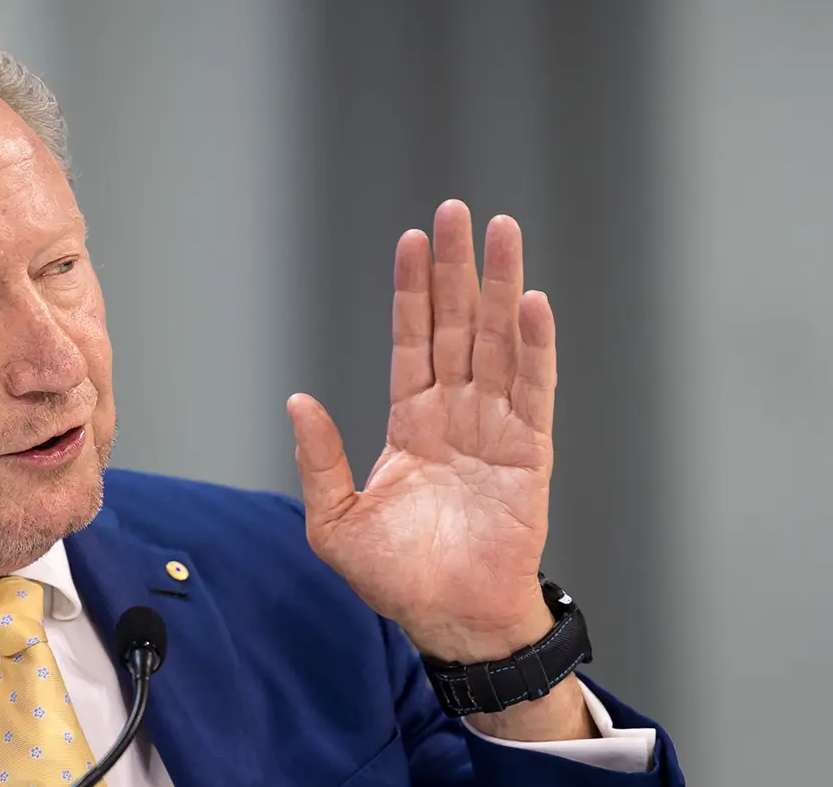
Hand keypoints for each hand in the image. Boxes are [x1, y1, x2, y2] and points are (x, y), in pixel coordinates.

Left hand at [288, 200, 557, 662]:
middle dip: (456, 268)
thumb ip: (320, 459)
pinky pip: (533, 389)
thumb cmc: (399, 579)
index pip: (412, 341)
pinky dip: (535, 346)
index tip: (412, 239)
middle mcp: (456, 415)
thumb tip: (297, 400)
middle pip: (457, 324)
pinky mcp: (529, 452)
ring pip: (498, 342)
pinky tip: (532, 302)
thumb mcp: (336, 520)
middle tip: (456, 210)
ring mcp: (495, 428)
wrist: (451, 621)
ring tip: (503, 233)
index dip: (412, 291)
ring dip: (501, 288)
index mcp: (412, 424)